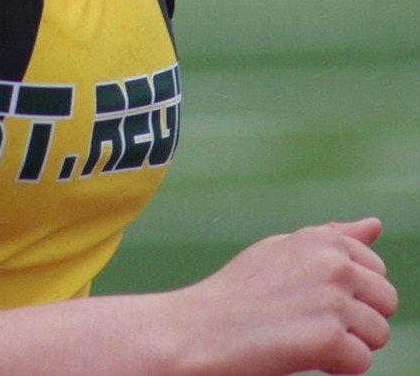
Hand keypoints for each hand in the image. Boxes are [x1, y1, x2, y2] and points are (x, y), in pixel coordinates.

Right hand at [175, 217, 396, 375]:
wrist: (201, 328)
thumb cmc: (240, 293)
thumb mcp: (282, 251)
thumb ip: (331, 238)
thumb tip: (375, 224)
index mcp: (322, 238)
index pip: (375, 268)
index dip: (349, 291)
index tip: (310, 296)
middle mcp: (332, 262)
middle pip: (385, 301)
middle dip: (358, 318)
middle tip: (310, 321)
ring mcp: (333, 299)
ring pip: (379, 333)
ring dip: (348, 343)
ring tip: (303, 337)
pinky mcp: (331, 337)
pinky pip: (362, 362)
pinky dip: (337, 366)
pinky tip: (301, 353)